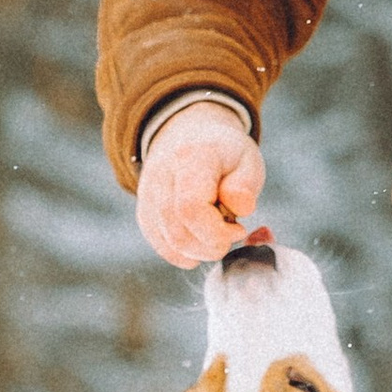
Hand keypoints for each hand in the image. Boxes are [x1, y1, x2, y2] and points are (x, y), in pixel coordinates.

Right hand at [135, 102, 266, 264]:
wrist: (190, 137)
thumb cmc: (225, 155)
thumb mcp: (247, 160)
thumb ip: (245, 185)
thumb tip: (240, 208)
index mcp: (191, 157)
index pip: (191, 208)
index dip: (217, 232)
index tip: (239, 229)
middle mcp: (161, 174)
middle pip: (178, 232)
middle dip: (211, 247)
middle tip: (231, 234)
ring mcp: (147, 195)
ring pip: (169, 243)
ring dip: (200, 251)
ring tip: (217, 232)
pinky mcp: (144, 213)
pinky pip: (162, 246)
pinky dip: (186, 253)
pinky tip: (201, 240)